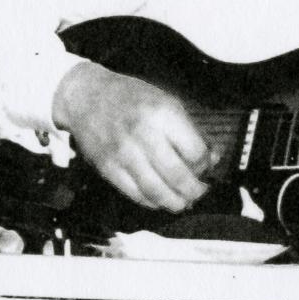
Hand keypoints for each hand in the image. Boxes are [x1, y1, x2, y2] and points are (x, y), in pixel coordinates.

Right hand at [53, 62, 211, 213]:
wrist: (86, 96)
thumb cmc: (131, 98)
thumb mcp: (166, 101)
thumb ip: (190, 130)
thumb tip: (212, 160)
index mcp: (162, 114)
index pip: (195, 153)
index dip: (206, 165)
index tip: (206, 166)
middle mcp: (143, 134)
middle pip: (179, 177)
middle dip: (196, 191)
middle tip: (200, 191)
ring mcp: (123, 154)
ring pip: (158, 193)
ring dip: (177, 203)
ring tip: (184, 201)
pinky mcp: (108, 168)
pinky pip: (136, 195)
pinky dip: (153, 202)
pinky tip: (161, 198)